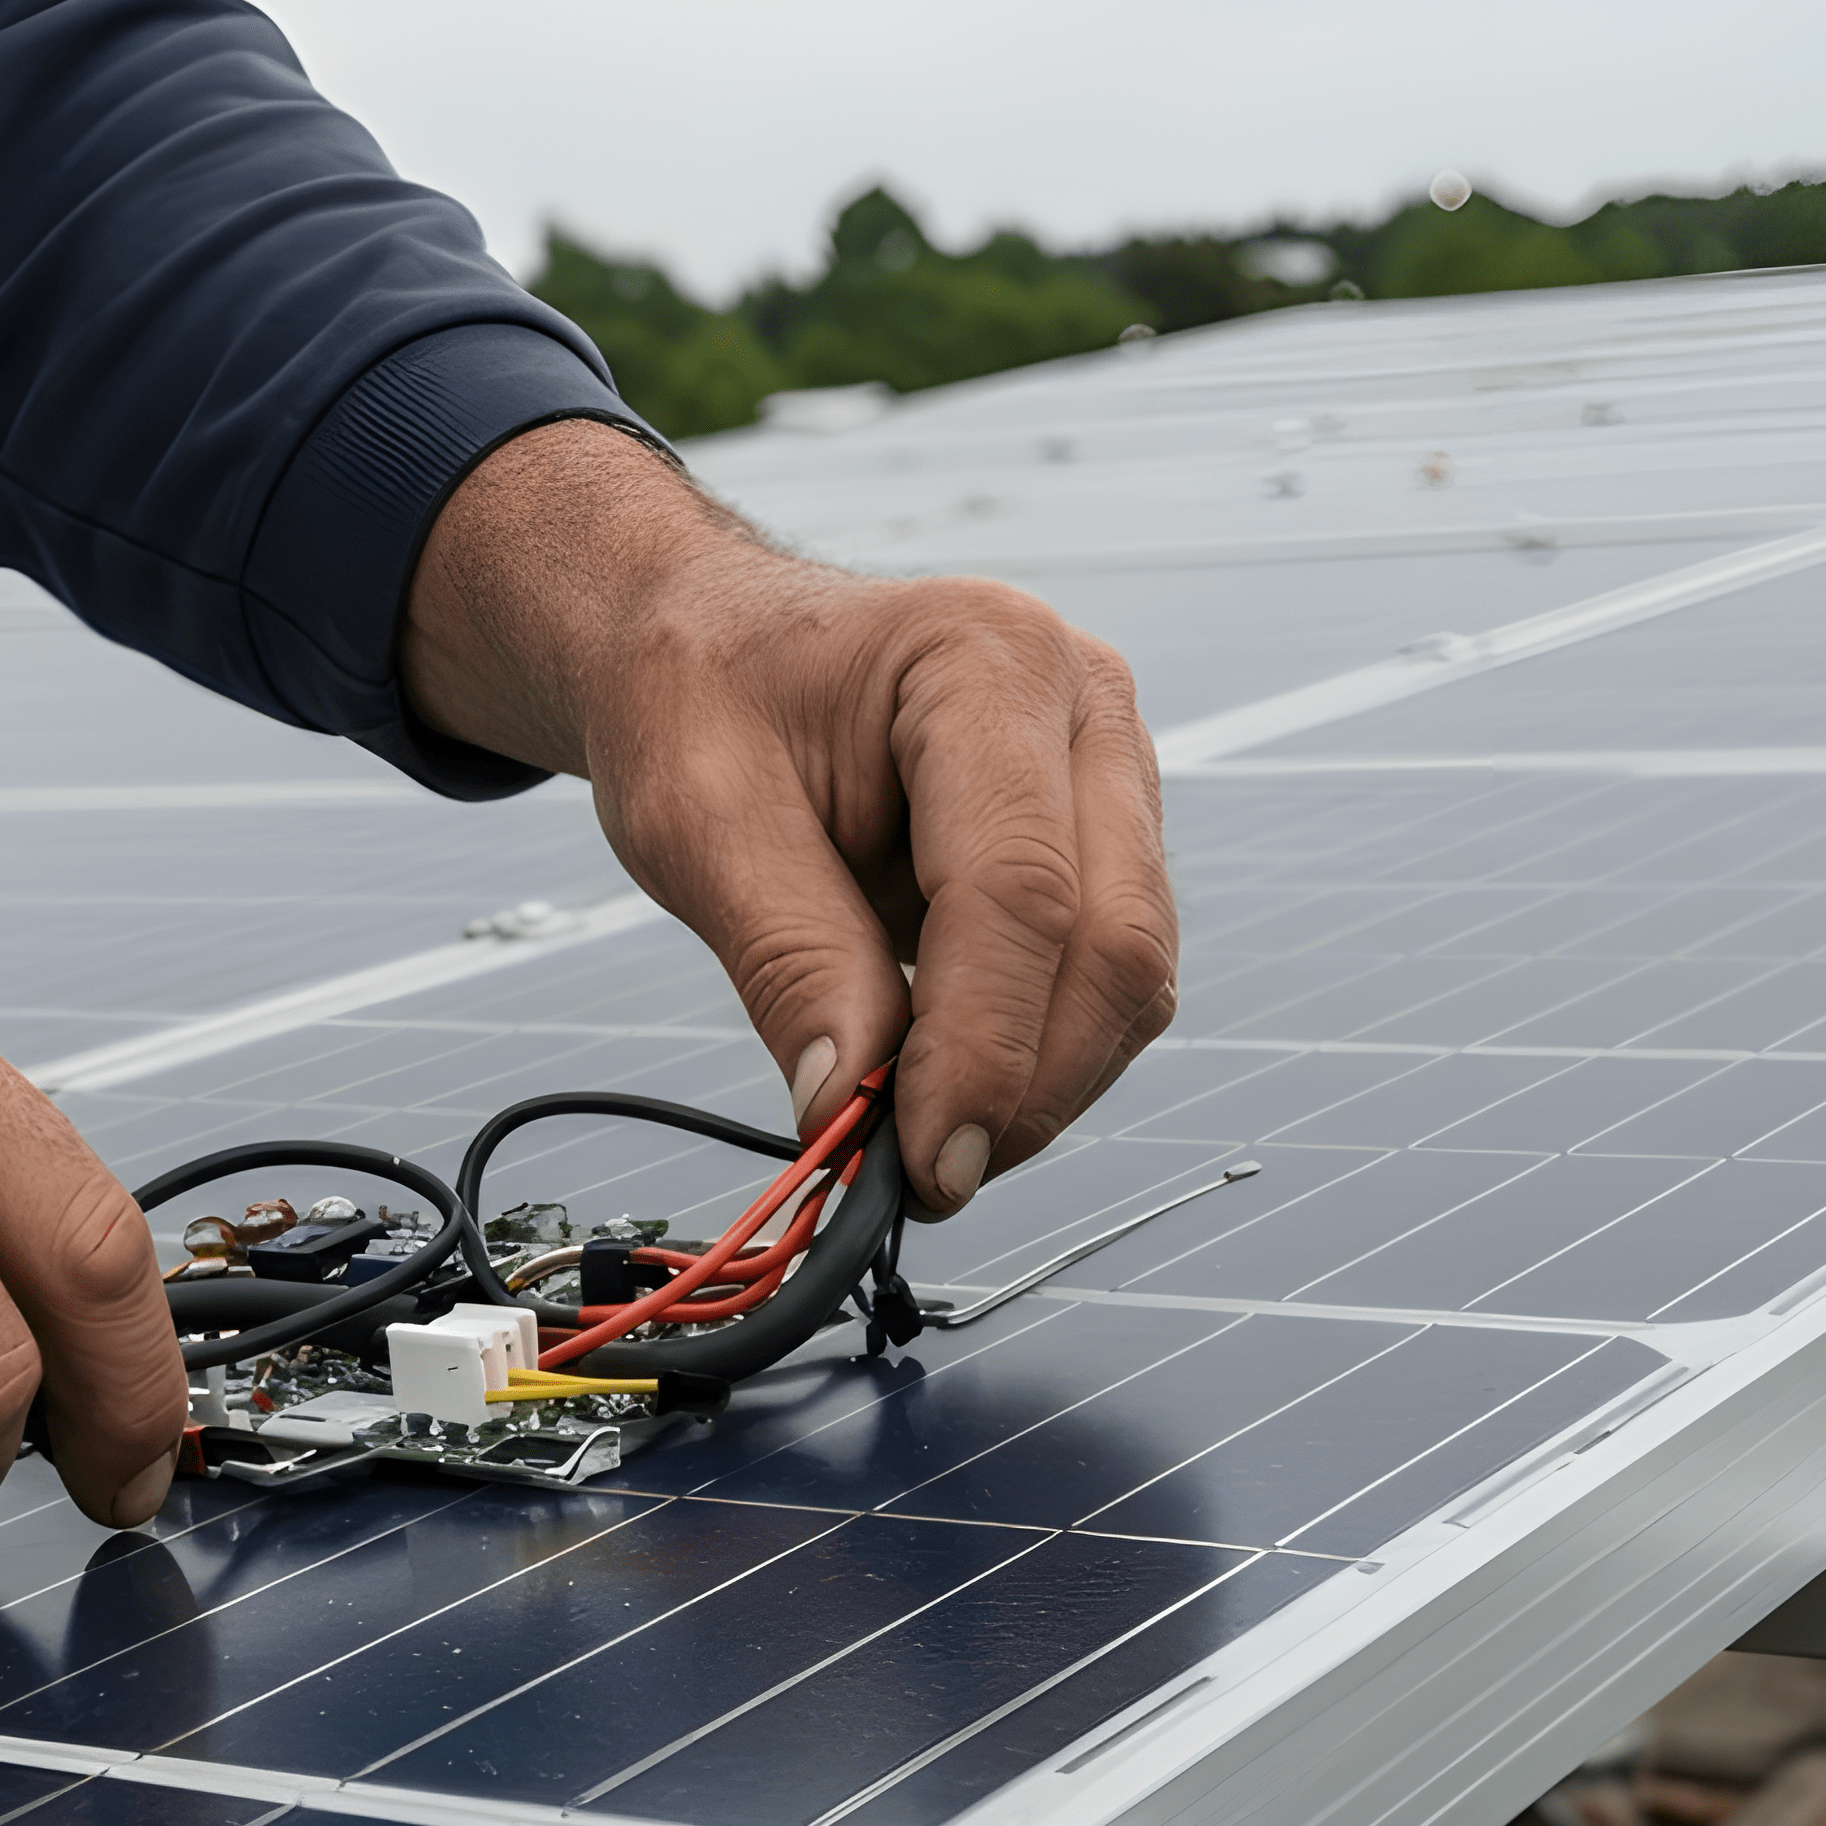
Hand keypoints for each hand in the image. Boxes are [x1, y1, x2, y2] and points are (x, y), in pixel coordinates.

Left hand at [399, 419, 1177, 1215]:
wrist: (714, 644)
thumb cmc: (701, 697)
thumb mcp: (695, 818)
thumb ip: (786, 957)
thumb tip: (851, 1109)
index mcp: (985, 656)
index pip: (1019, 888)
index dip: (983, 1047)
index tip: (923, 1161)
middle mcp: (1081, 701)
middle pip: (1113, 940)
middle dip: (1027, 1086)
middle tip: (924, 1180)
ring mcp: (1111, 766)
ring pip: (1131, 972)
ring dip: (1041, 1083)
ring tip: (920, 1142)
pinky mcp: (1105, 833)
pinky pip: (1105, 972)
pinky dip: (1038, 1051)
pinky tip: (947, 1085)